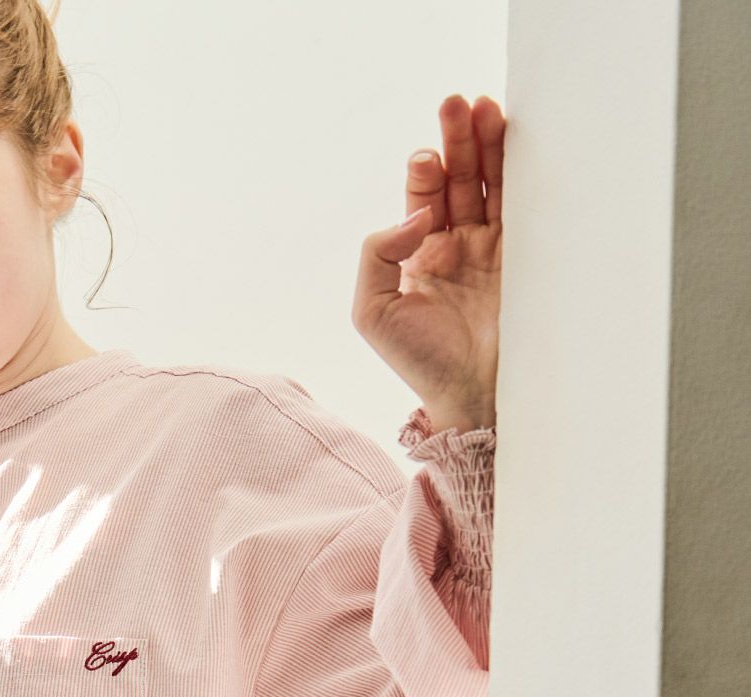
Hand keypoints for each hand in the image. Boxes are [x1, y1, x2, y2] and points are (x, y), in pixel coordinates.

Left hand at [352, 93, 504, 429]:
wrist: (472, 394)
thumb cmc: (418, 360)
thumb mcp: (371, 310)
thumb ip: (376, 255)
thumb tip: (417, 216)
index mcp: (416, 254)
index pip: (422, 195)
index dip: (424, 169)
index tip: (426, 160)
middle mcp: (454, 244)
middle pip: (457, 177)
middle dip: (457, 140)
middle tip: (457, 104)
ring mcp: (491, 247)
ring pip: (490, 182)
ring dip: (487, 144)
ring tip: (485, 108)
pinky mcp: (523, 254)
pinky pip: (521, 202)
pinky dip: (518, 171)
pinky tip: (513, 140)